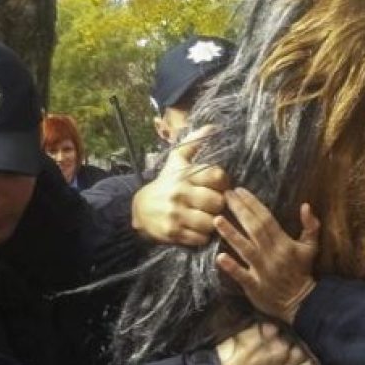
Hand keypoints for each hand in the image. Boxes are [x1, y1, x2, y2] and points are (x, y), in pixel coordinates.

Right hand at [132, 125, 229, 245]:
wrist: (141, 208)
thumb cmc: (166, 182)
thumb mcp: (177, 160)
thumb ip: (194, 142)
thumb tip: (214, 126)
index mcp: (184, 174)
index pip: (217, 176)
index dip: (224, 182)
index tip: (220, 186)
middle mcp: (180, 193)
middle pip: (218, 201)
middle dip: (220, 204)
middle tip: (215, 204)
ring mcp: (176, 214)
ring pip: (211, 221)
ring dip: (214, 221)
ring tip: (209, 217)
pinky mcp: (174, 232)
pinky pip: (201, 238)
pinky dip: (204, 235)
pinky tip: (199, 228)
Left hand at [215, 188, 319, 323]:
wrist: (302, 302)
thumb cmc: (302, 271)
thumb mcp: (311, 247)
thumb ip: (310, 226)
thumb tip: (306, 205)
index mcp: (284, 243)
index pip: (266, 219)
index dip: (252, 204)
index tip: (239, 190)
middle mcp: (272, 254)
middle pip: (254, 229)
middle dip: (240, 211)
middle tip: (225, 195)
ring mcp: (263, 271)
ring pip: (245, 249)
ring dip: (231, 234)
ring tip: (217, 220)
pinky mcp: (255, 287)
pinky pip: (242, 276)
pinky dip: (231, 267)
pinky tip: (219, 257)